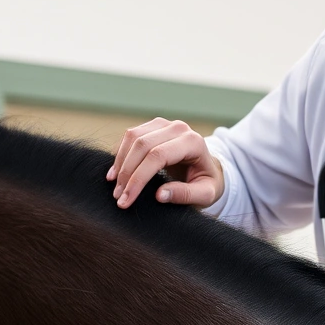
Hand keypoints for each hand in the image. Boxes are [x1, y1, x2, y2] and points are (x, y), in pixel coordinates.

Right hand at [107, 118, 223, 208]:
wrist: (207, 169)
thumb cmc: (207, 183)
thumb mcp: (205, 194)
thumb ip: (186, 195)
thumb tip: (160, 195)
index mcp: (193, 142)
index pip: (158, 156)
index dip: (139, 178)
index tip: (127, 199)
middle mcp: (178, 128)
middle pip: (142, 145)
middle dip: (127, 173)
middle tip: (119, 197)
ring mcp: (164, 124)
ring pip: (133, 137)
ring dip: (121, 163)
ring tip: (116, 187)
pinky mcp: (153, 126)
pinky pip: (131, 136)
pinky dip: (121, 154)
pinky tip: (116, 174)